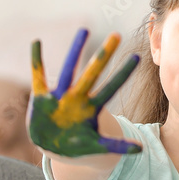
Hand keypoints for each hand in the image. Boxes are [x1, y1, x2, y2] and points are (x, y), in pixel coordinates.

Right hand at [29, 28, 141, 156]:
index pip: (111, 88)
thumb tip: (141, 149)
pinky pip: (38, 77)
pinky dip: (36, 61)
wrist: (53, 146)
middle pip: (93, 73)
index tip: (137, 58)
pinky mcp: (41, 99)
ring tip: (85, 30)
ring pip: (68, 69)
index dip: (122, 74)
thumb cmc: (78, 145)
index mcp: (91, 108)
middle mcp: (78, 98)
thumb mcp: (97, 147)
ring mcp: (60, 97)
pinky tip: (37, 42)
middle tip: (116, 35)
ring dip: (75, 51)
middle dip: (103, 55)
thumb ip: (117, 147)